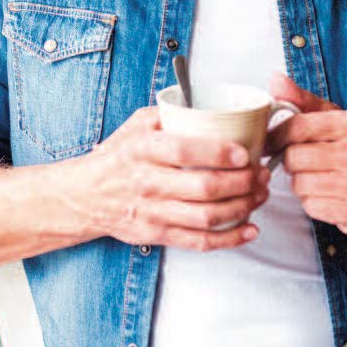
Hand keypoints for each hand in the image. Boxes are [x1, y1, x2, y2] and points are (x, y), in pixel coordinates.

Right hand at [81, 106, 269, 250]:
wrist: (85, 196)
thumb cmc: (118, 156)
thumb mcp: (136, 123)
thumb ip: (170, 113)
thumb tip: (208, 105)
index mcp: (144, 150)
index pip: (185, 152)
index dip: (219, 153)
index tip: (244, 152)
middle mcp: (148, 183)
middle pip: (203, 188)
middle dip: (241, 182)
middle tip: (261, 173)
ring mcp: (153, 212)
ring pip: (206, 217)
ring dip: (241, 207)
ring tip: (260, 194)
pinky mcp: (157, 235)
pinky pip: (199, 242)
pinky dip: (229, 239)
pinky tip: (250, 228)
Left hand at [266, 72, 346, 235]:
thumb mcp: (333, 119)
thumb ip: (302, 100)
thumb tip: (275, 78)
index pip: (297, 126)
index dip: (275, 135)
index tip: (268, 141)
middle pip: (293, 157)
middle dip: (290, 161)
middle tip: (300, 161)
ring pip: (299, 183)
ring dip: (300, 183)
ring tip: (316, 178)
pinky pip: (310, 206)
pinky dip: (311, 202)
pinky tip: (326, 196)